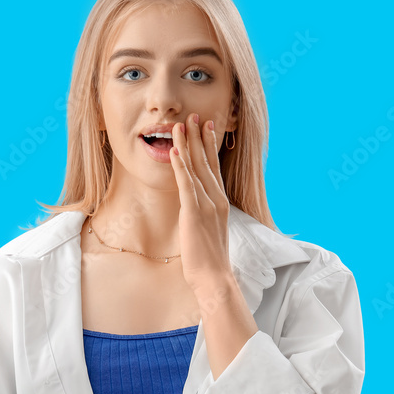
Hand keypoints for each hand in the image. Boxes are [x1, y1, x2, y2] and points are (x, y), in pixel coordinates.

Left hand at [170, 112, 232, 294]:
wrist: (215, 277)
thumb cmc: (210, 259)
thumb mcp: (209, 230)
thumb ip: (204, 214)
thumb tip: (196, 207)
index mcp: (220, 202)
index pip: (214, 168)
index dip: (209, 145)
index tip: (206, 126)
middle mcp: (216, 199)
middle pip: (207, 162)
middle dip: (199, 137)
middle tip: (194, 115)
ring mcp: (206, 205)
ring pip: (196, 168)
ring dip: (187, 144)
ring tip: (180, 124)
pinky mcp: (194, 213)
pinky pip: (186, 184)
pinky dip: (179, 166)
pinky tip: (173, 150)